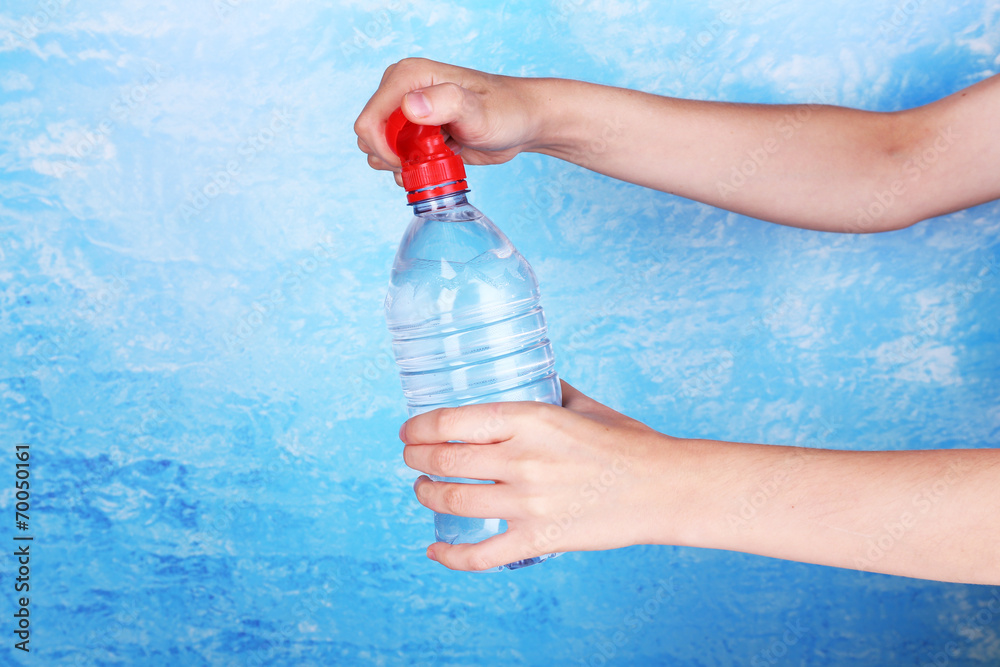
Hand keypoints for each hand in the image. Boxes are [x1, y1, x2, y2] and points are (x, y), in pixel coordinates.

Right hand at [354, 57, 543, 185]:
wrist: (522, 122)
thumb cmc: (505, 111)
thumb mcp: (478, 110)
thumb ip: (446, 103)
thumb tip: (410, 106)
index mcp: (407, 77)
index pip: (369, 120)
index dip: (384, 149)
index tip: (414, 161)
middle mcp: (402, 91)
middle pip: (370, 136)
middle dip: (393, 158)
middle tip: (428, 161)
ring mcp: (407, 112)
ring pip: (380, 149)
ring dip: (402, 165)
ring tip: (435, 162)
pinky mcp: (417, 131)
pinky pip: (396, 157)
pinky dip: (411, 169)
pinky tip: (437, 166)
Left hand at [400, 380, 675, 570]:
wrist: (663, 488)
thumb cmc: (628, 444)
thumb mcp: (584, 405)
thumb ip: (551, 390)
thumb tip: (531, 377)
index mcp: (529, 418)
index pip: (451, 421)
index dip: (419, 428)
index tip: (409, 431)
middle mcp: (520, 458)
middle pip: (444, 460)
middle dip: (417, 459)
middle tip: (413, 459)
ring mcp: (526, 502)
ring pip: (452, 502)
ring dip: (427, 496)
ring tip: (424, 490)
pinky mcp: (538, 539)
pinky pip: (479, 555)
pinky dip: (449, 556)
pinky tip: (434, 550)